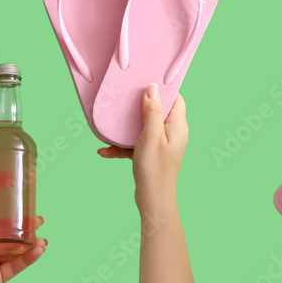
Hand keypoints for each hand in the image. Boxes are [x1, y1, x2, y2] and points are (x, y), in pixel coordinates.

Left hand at [0, 184, 46, 282]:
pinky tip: (40, 249)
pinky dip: (30, 257)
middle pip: (7, 231)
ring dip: (31, 242)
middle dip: (24, 226)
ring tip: (43, 237)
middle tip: (38, 218)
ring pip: (15, 248)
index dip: (4, 208)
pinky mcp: (0, 274)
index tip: (18, 200)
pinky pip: (18, 263)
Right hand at [97, 84, 189, 216]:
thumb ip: (153, 111)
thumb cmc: (155, 169)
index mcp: (178, 125)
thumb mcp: (151, 136)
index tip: (145, 82)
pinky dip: (121, 147)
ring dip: (125, 129)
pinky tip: (104, 151)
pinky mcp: (150, 155)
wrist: (152, 201)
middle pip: (157, 111)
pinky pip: (135, 145)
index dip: (162, 89)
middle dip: (139, 106)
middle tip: (124, 98)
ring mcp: (161, 145)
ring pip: (142, 129)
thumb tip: (153, 88)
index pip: (175, 99)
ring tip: (109, 125)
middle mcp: (172, 133)